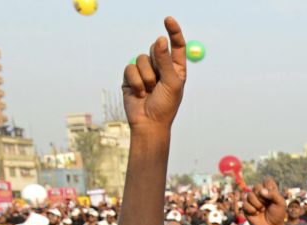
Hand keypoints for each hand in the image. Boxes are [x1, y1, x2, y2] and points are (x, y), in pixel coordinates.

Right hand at [122, 17, 187, 133]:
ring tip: (150, 91)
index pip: (176, 45)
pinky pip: (130, 68)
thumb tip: (159, 40)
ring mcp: (145, 71)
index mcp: (176, 68)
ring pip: (141, 58)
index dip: (173, 31)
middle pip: (155, 48)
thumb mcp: (171, 83)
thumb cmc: (165, 106)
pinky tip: (140, 93)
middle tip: (159, 82)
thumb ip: (166, 61)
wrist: (149, 124)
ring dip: (146, 76)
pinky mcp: (131, 77)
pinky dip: (135, 81)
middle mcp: (161, 67)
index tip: (168, 19)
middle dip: (156, 64)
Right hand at [241, 178, 288, 224]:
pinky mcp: (246, 207)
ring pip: (250, 194)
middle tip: (267, 205)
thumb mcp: (280, 204)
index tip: (273, 197)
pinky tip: (256, 213)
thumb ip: (274, 194)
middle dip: (263, 197)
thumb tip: (262, 191)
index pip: (267, 181)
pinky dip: (252, 210)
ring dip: (257, 204)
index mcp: (269, 190)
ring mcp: (252, 200)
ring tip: (262, 210)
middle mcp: (260, 193)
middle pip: (257, 186)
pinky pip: (245, 203)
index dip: (269, 187)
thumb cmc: (277, 215)